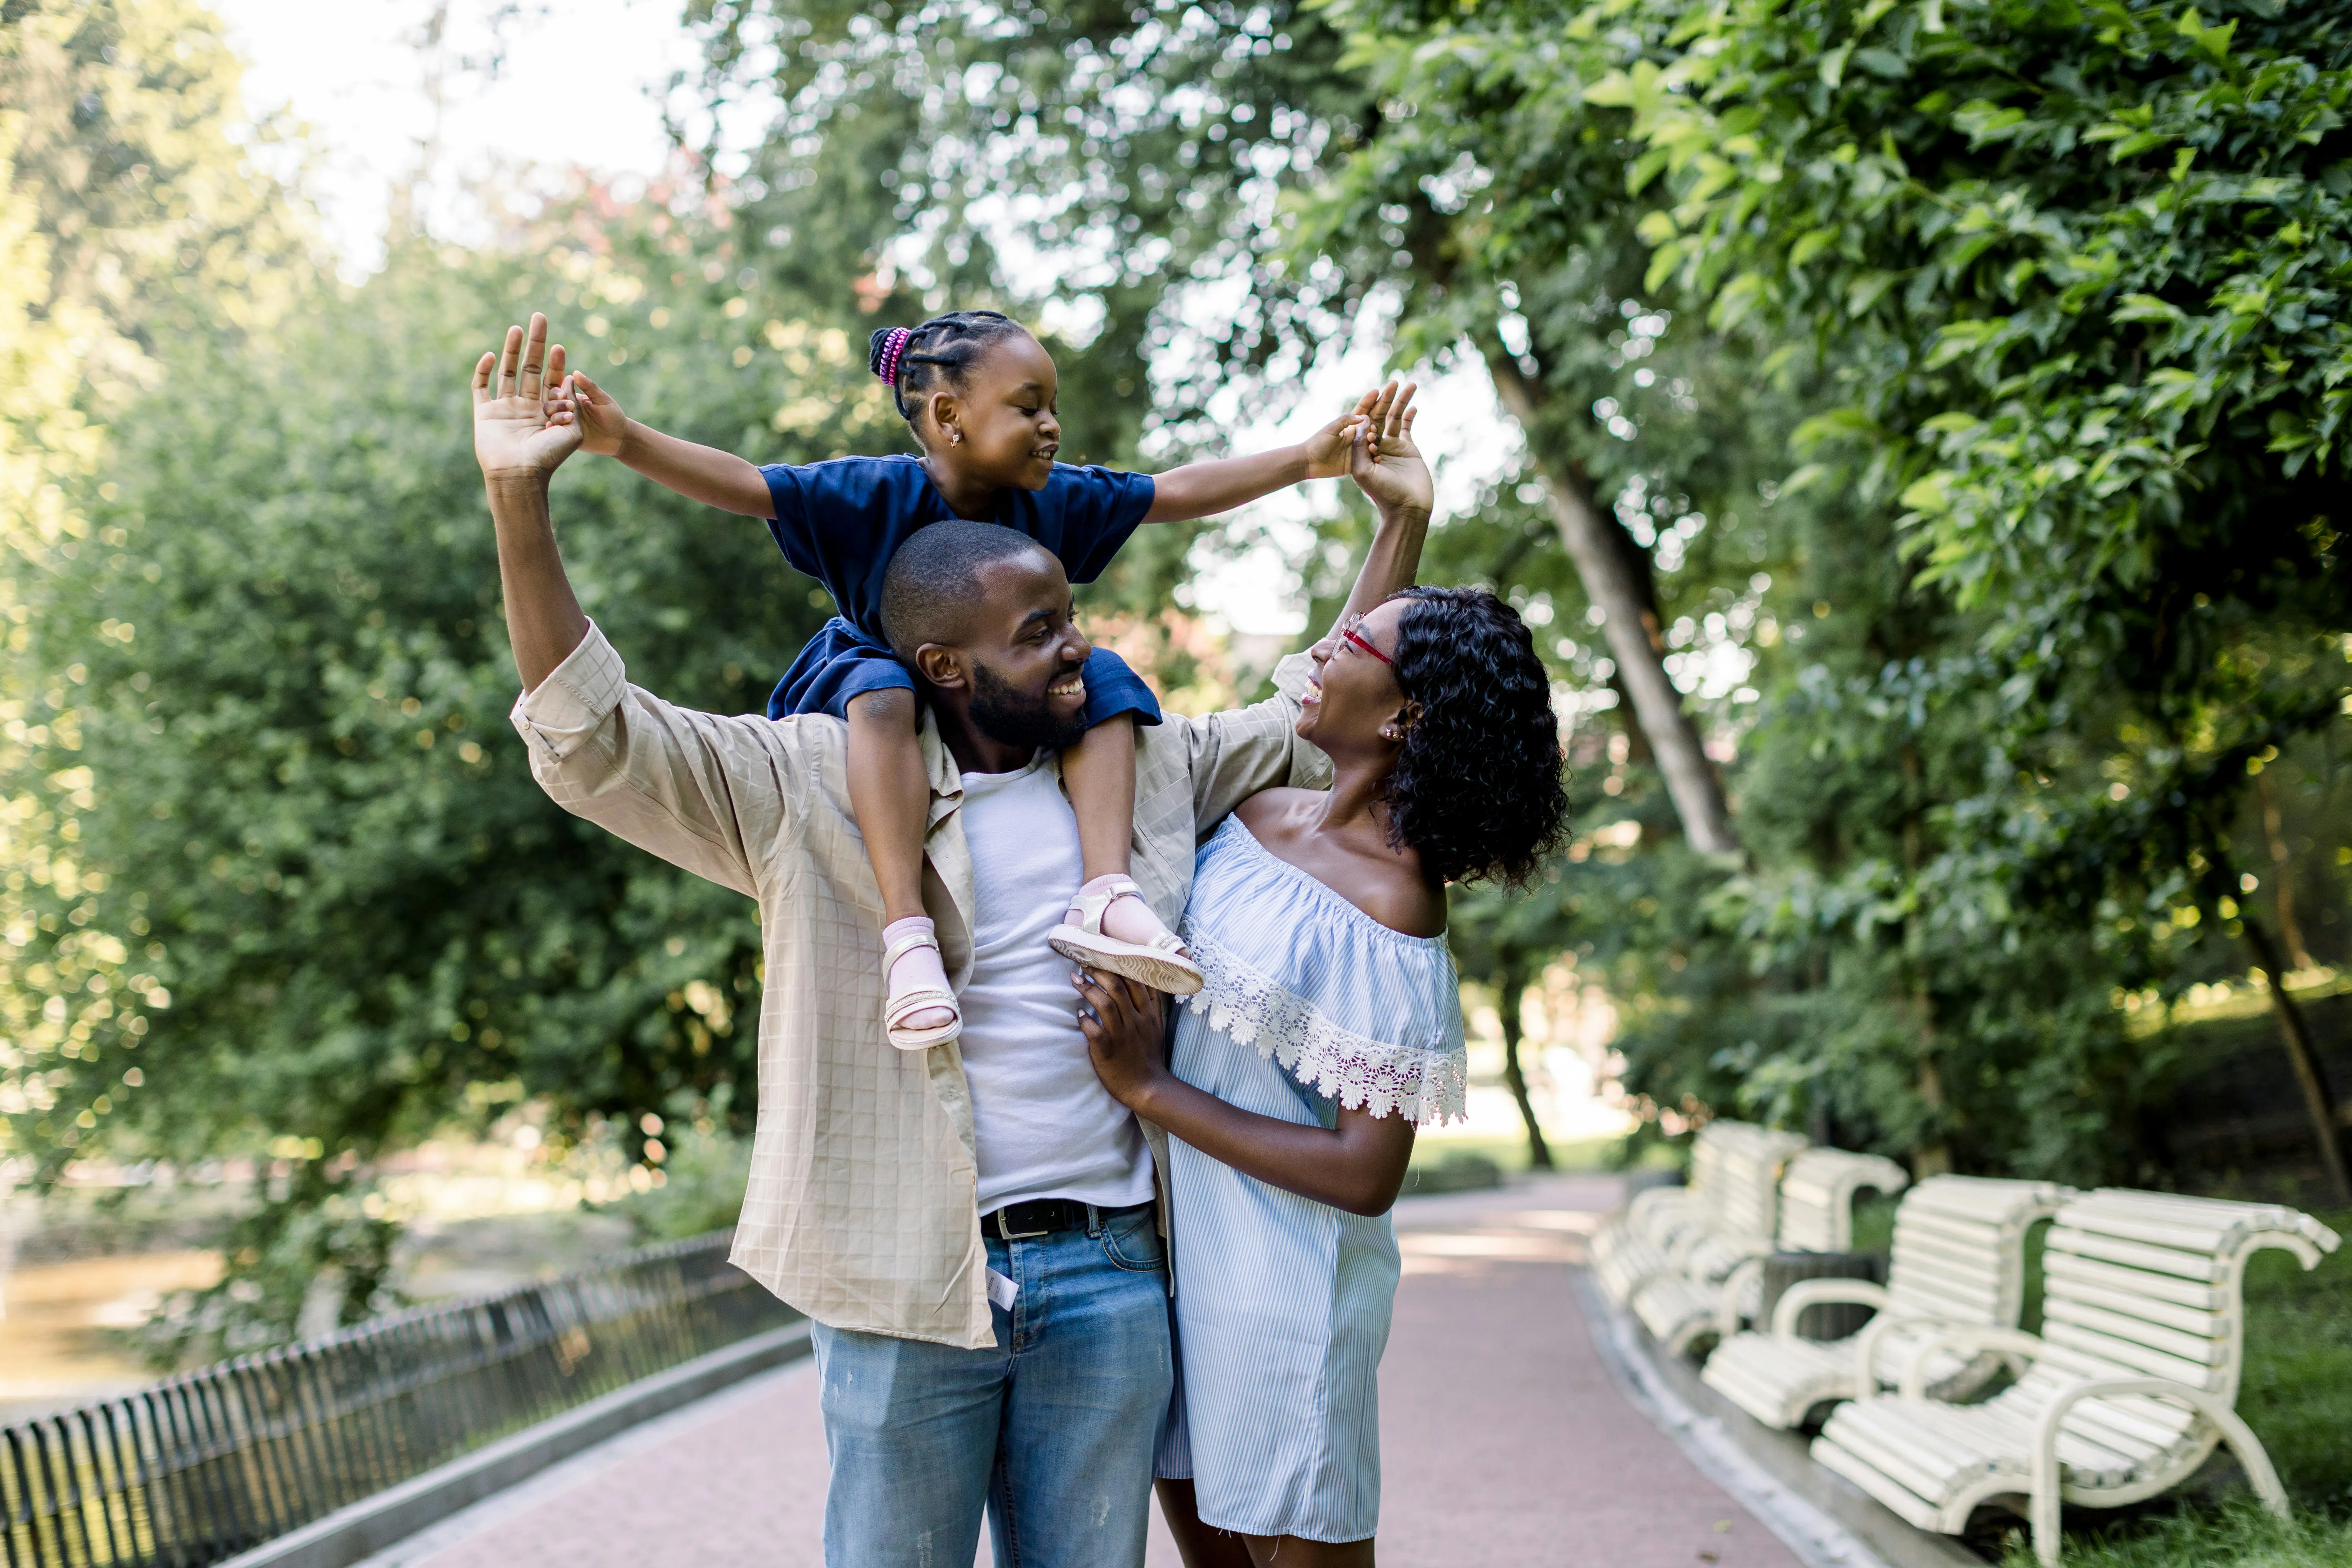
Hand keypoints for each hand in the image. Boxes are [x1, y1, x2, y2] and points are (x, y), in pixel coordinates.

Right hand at [473, 314, 581, 480]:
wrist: (520, 475)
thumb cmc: (548, 458)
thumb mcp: (572, 431)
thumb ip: (571, 402)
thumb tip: (570, 377)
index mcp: (545, 412)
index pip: (551, 380)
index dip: (556, 363)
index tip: (561, 346)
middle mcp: (524, 408)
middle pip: (530, 368)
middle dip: (535, 344)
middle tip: (539, 318)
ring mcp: (504, 409)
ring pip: (507, 372)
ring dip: (511, 350)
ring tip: (517, 328)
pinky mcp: (485, 413)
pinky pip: (481, 387)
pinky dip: (483, 370)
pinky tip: (491, 355)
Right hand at [543, 349, 630, 456]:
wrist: (619, 439)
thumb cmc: (613, 416)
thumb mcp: (602, 400)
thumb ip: (589, 387)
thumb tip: (575, 372)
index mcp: (573, 399)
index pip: (558, 392)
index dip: (557, 392)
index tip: (564, 394)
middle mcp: (566, 411)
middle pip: (550, 404)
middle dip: (555, 404)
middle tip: (570, 406)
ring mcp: (565, 424)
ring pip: (551, 417)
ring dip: (556, 416)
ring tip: (569, 418)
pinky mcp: (566, 437)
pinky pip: (555, 433)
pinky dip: (552, 430)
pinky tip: (553, 428)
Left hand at [1072, 969, 1171, 1109]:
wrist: (1148, 1088)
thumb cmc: (1149, 1057)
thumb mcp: (1157, 1028)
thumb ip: (1153, 1005)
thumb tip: (1148, 982)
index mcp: (1148, 1015)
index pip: (1136, 982)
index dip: (1119, 966)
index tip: (1104, 956)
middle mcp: (1136, 1021)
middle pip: (1119, 987)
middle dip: (1100, 972)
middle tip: (1085, 964)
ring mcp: (1122, 1035)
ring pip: (1105, 1004)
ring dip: (1088, 989)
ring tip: (1075, 979)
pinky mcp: (1108, 1050)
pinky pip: (1094, 1030)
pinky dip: (1084, 1020)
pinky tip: (1078, 1014)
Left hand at [1296, 390, 1377, 479]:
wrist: (1309, 463)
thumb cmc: (1317, 443)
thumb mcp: (1331, 428)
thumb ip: (1345, 420)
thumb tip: (1363, 416)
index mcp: (1349, 425)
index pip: (1363, 411)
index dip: (1370, 401)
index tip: (1378, 391)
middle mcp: (1356, 436)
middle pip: (1373, 423)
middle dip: (1382, 412)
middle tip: (1392, 402)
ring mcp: (1358, 449)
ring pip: (1374, 442)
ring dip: (1378, 438)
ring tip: (1376, 436)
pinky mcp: (1358, 462)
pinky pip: (1370, 459)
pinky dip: (1376, 457)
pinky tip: (1379, 457)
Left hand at [1348, 381, 1430, 518]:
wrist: (1407, 508)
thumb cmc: (1383, 493)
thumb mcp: (1362, 470)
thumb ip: (1360, 445)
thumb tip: (1363, 421)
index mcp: (1361, 450)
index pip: (1363, 422)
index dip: (1368, 408)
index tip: (1375, 398)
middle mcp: (1376, 445)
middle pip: (1380, 416)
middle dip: (1386, 399)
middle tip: (1393, 382)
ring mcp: (1392, 446)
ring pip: (1394, 418)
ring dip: (1400, 402)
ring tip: (1409, 385)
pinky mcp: (1408, 450)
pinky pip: (1406, 428)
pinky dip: (1409, 416)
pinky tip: (1412, 405)